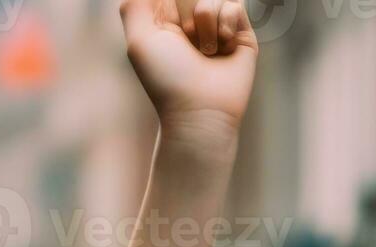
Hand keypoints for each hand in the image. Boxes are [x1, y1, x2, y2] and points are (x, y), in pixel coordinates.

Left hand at [119, 0, 257, 142]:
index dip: (170, 2)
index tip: (176, 27)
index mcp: (162, 20)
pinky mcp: (240, 31)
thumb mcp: (140, 40)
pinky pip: (234, 5)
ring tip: (204, 50)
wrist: (202, 108)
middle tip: (185, 35)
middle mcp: (189, 20)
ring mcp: (215, 25)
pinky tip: (223, 48)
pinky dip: (224, 26)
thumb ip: (135, 5)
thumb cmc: (167, 77)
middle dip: (187, 10)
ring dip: (205, 22)